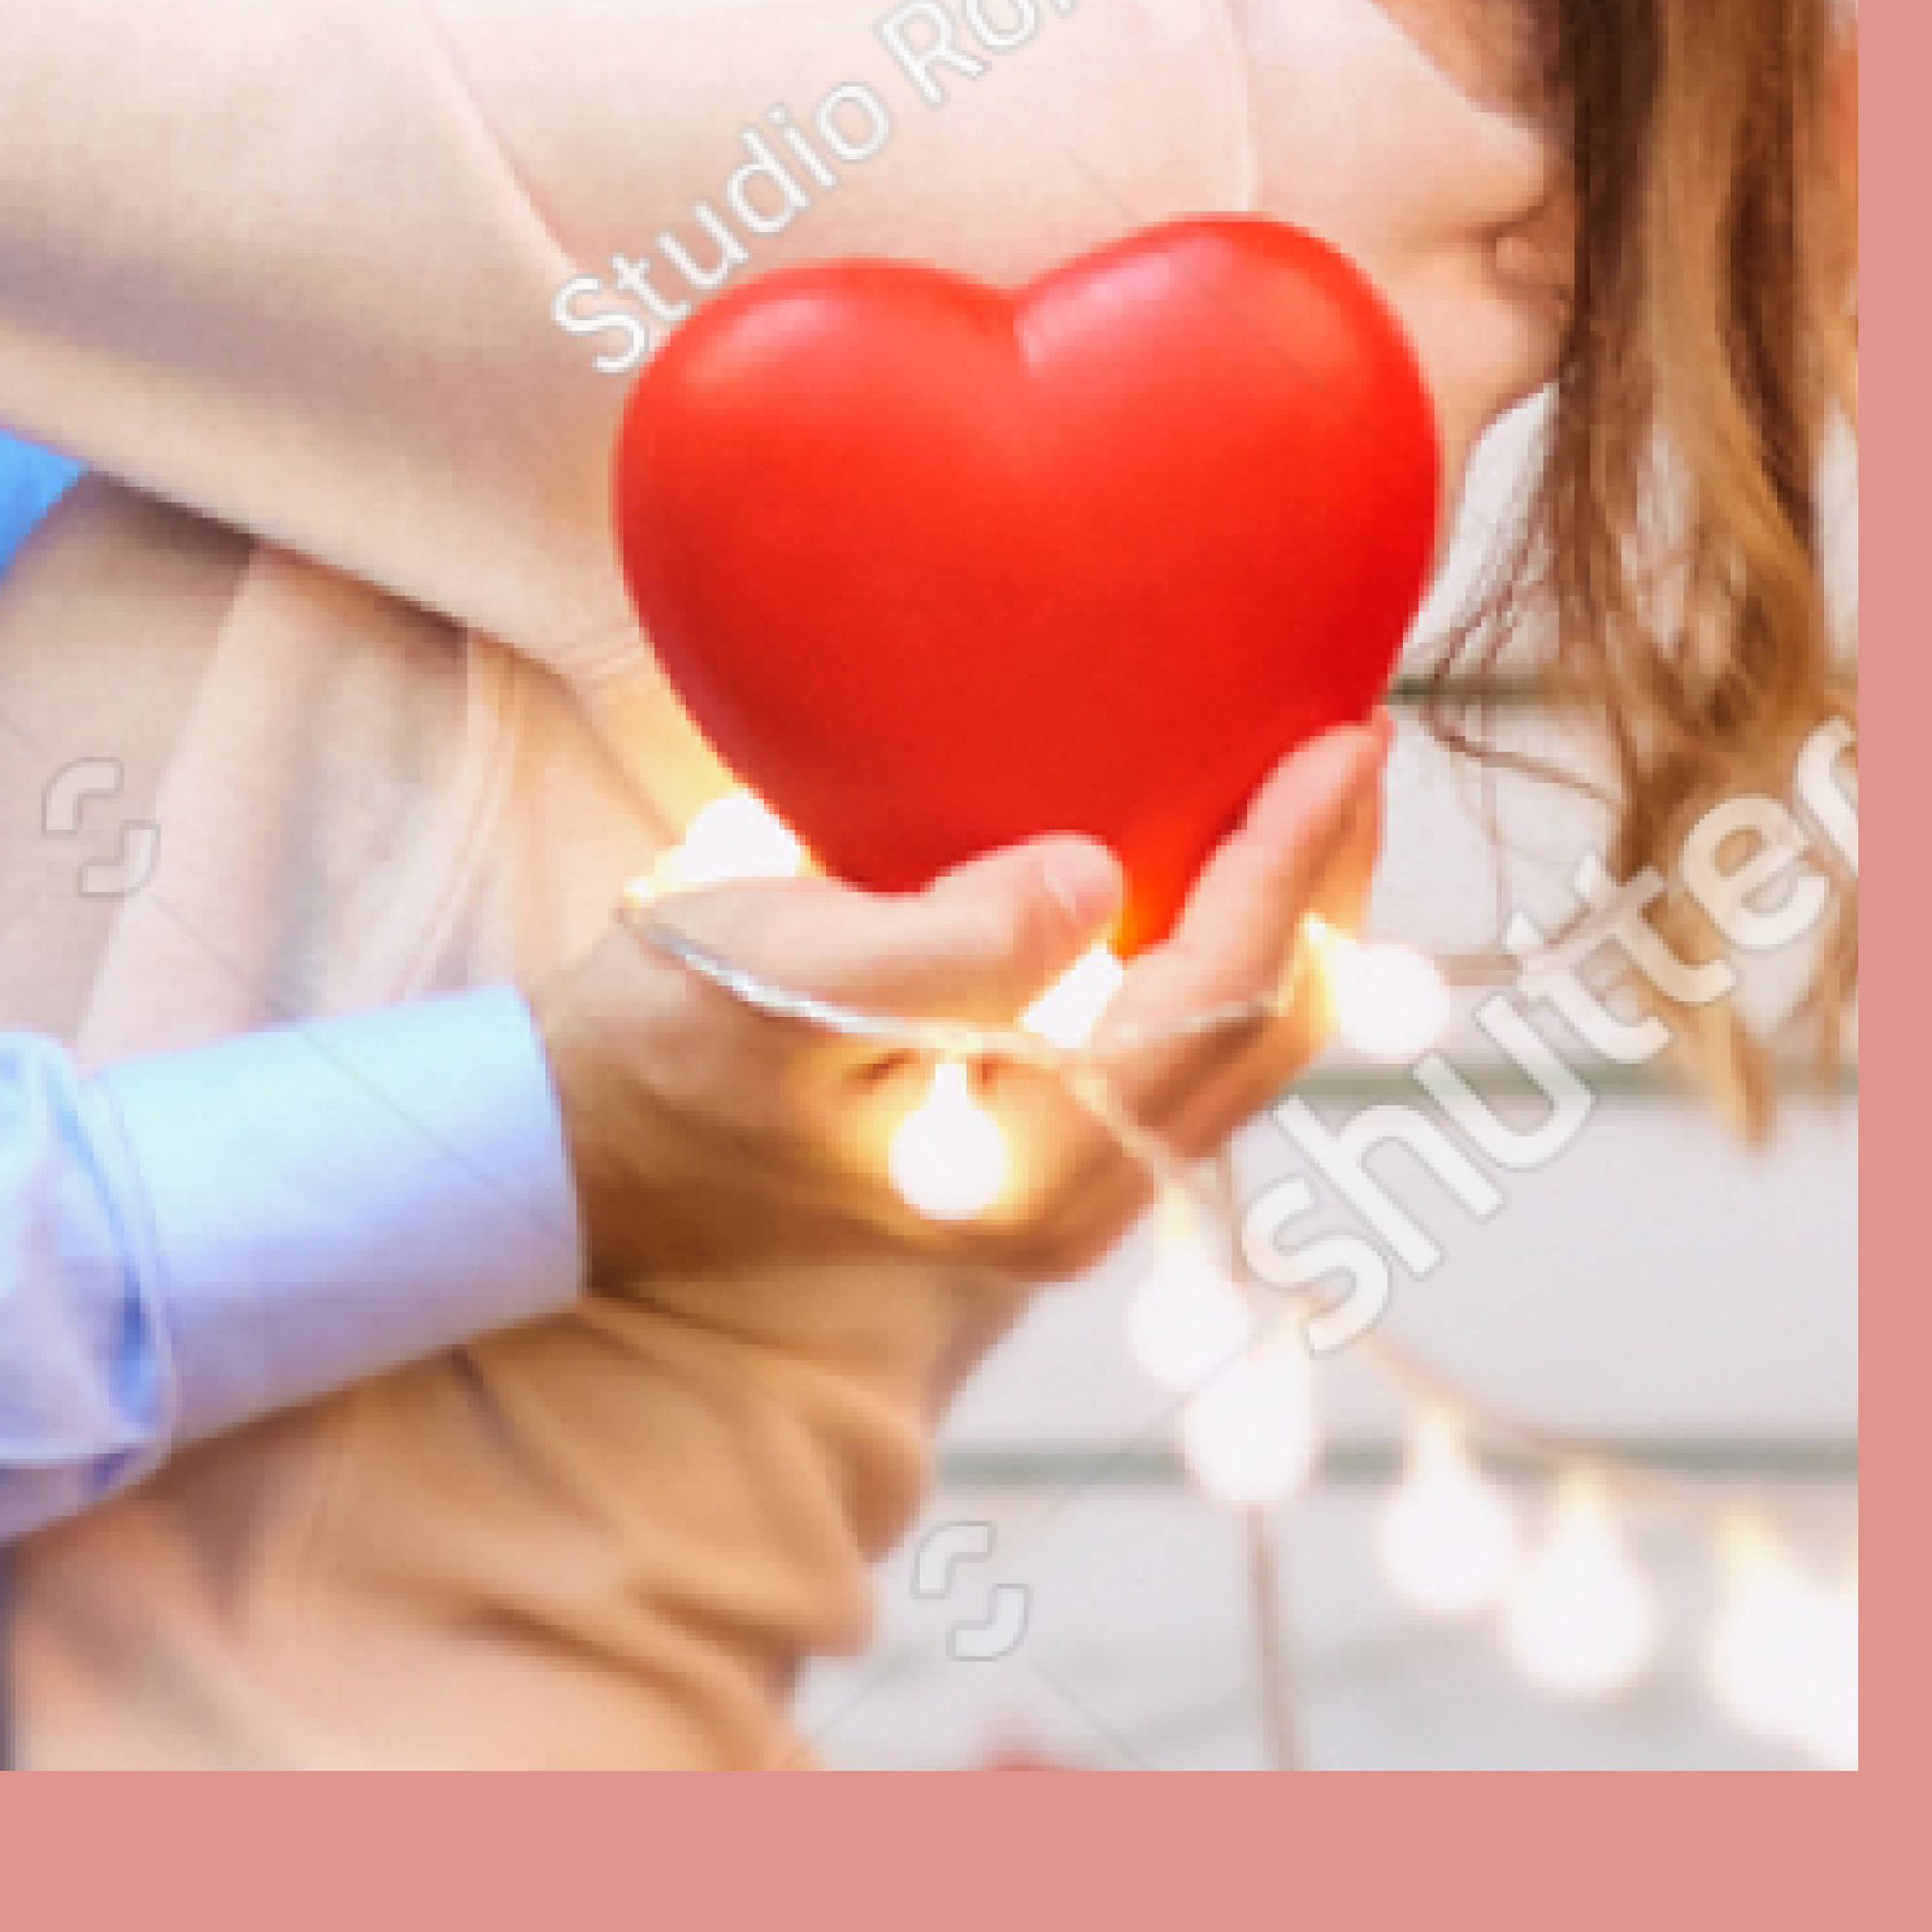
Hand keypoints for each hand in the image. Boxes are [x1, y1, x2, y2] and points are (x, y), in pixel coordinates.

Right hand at [538, 720, 1380, 1298]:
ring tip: (1314, 782)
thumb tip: (1101, 874)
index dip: (1289, 864)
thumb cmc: (664, 1042)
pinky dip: (1226, 938)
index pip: (1217, 995)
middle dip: (1327, 884)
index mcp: (1028, 1165)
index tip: (1336, 734)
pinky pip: (1179, 1038)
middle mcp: (1074, 1196)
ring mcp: (1057, 1182)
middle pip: (1269, 1031)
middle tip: (1354, 736)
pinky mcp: (1028, 1141)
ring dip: (1291, 912)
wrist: (578, 1150)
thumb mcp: (783, 972)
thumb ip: (949, 941)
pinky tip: (1209, 853)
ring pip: (1241, 1043)